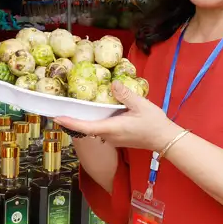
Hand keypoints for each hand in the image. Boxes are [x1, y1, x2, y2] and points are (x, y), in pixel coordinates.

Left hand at [55, 81, 181, 152]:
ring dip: (83, 120)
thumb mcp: (141, 104)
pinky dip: (94, 121)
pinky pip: (101, 129)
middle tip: (59, 108)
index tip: (57, 117)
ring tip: (73, 107)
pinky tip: (94, 111)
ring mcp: (112, 139)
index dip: (70, 122)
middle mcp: (108, 136)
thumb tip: (112, 84)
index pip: (85, 127)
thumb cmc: (154, 123)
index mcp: (111, 128)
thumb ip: (125, 94)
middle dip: (73, 119)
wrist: (165, 139)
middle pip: (86, 128)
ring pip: (93, 129)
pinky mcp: (116, 138)